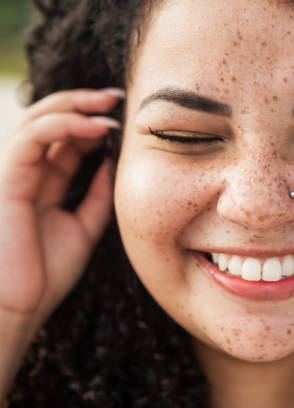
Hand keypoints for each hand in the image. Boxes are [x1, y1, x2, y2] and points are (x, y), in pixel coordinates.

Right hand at [0, 88, 122, 327]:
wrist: (17, 308)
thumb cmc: (45, 275)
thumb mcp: (83, 228)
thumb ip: (95, 196)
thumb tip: (112, 165)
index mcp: (44, 183)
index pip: (67, 139)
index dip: (94, 121)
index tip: (125, 114)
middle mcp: (27, 173)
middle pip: (50, 121)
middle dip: (83, 103)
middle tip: (117, 96)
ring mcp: (14, 174)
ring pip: (37, 121)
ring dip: (75, 107)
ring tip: (110, 105)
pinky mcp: (6, 180)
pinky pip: (31, 140)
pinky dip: (63, 126)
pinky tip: (94, 126)